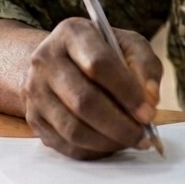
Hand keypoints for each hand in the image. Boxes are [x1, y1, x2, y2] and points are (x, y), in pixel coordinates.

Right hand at [22, 18, 161, 159]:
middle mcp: (46, 60)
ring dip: (108, 141)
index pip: (99, 64)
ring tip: (132, 140)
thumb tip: (150, 98)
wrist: (60, 60)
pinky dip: (94, 150)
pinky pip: (65, 145)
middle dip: (120, 124)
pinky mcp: (33, 118)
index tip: (148, 111)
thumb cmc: (101, 52)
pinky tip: (112, 144)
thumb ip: (145, 65)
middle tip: (144, 134)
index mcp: (72, 33)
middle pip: (84, 101)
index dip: (127, 91)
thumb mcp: (128, 44)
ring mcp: (35, 91)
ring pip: (73, 129)